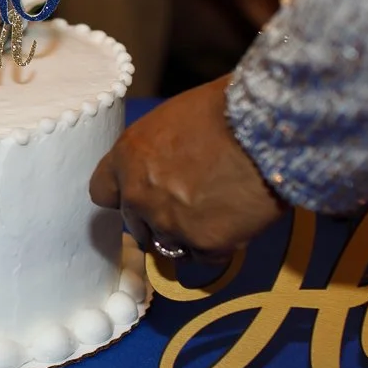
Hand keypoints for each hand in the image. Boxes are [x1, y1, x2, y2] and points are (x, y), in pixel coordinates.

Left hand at [89, 77, 286, 257]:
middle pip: (137, 225)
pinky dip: (219, 244)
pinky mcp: (204, 245)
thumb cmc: (223, 110)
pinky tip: (236, 219)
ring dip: (187, 234)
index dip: (124, 195)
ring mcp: (170, 224)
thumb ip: (153, 152)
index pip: (103, 193)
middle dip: (158, 217)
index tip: (142, 194)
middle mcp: (139, 196)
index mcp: (126, 159)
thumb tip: (159, 164)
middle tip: (191, 202)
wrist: (264, 129)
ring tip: (217, 210)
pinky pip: (205, 256)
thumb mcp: (171, 120)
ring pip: (169, 245)